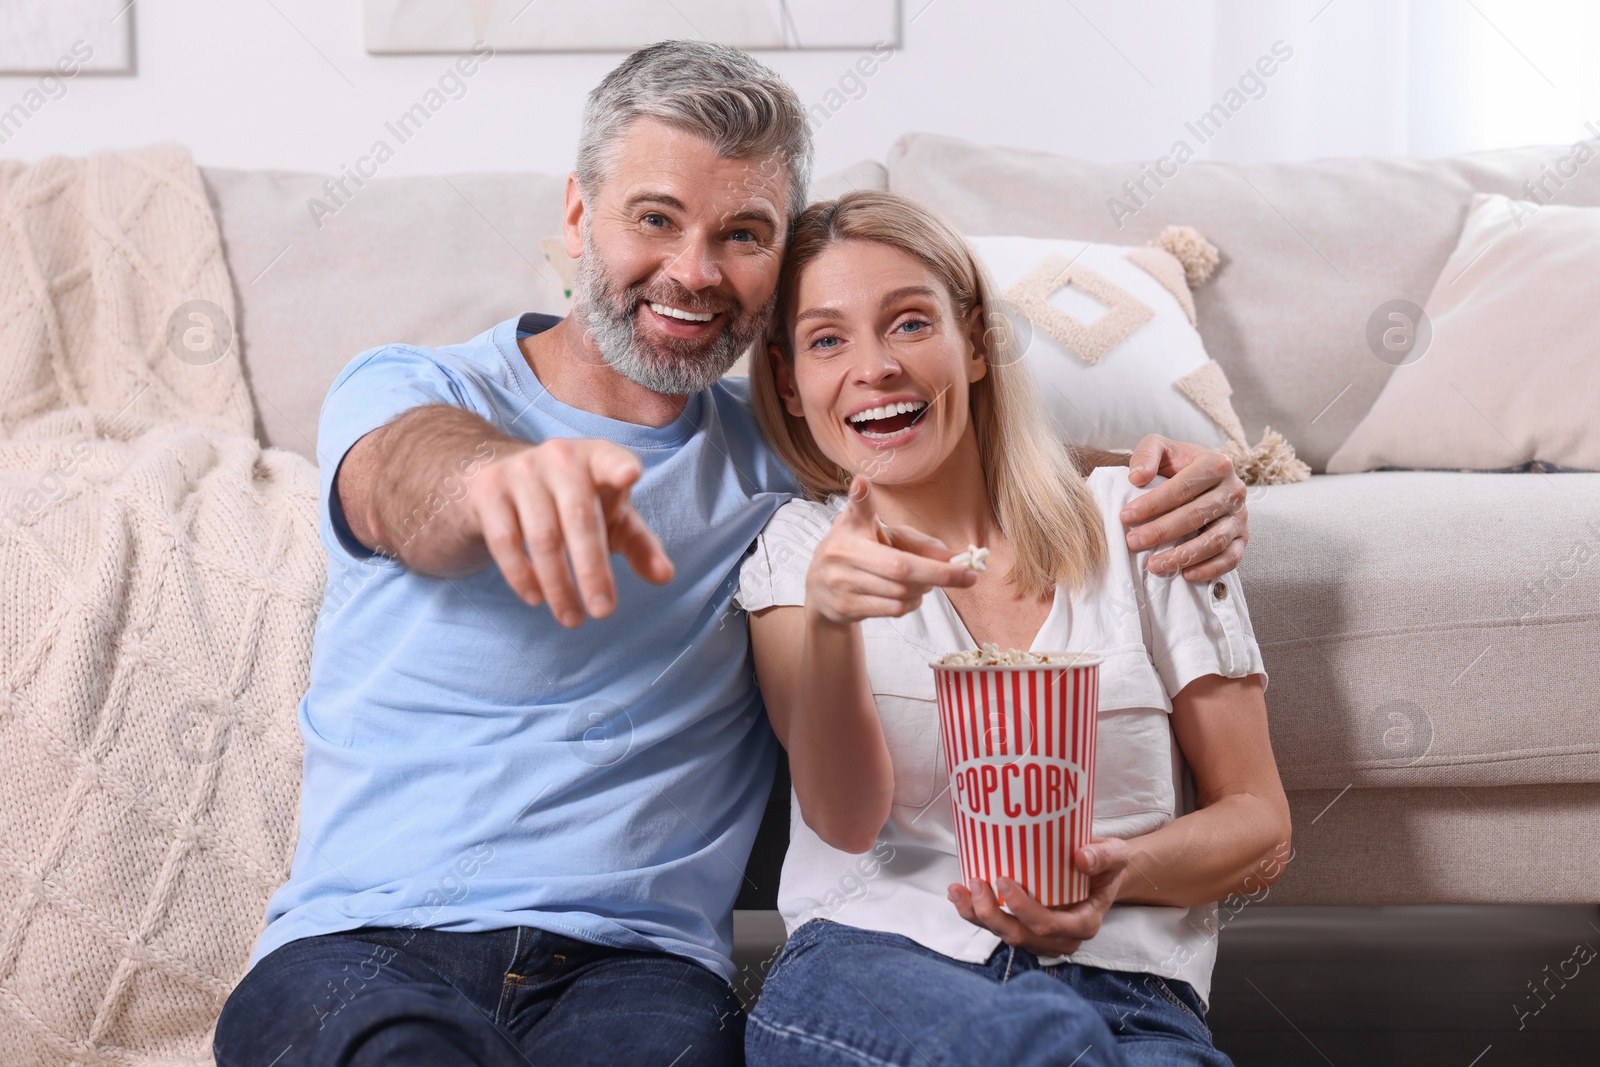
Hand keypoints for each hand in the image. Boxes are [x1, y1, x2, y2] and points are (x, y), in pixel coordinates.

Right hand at [464, 437, 673, 626]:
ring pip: (542, 537)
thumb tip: (665, 576)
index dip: (619, 466)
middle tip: (603, 613)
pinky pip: (505, 541)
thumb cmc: (577, 501)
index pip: (611, 459)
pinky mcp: (489, 490)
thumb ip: (640, 545)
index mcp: (598, 458)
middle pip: (579, 519)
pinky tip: (537, 598)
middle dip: (592, 571)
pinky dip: (521, 575)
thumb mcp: (612, 519)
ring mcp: (521, 471)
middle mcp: (560, 457)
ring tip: (572, 618)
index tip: (631, 475)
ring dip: (558, 585)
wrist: (506, 480)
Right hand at [805, 475, 976, 625]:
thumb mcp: (884, 537)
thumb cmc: (861, 552)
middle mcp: (841, 552)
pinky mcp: (844, 607)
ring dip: (925, 590)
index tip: (862, 482)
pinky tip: (909, 596)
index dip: (860, 496)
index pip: (857, 509)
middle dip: (940, 574)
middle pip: (900, 567)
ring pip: (901, 592)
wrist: (820, 588)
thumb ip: (917, 542)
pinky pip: (894, 609)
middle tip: (968, 576)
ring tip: (925, 582)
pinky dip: (912, 604)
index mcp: (852, 527)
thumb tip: (950, 557)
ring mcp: (840, 582)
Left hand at [947, 838, 1131, 956]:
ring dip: (977, 915)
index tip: (1003, 881)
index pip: (1050, 926)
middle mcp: (1060, 938)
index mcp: (1083, 924)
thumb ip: (1103, 856)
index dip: (1024, 910)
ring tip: (958, 890)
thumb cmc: (1106, 865)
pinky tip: (958, 894)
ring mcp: (1039, 937)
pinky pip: (997, 927)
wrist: (1101, 873)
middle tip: (975, 883)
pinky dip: (974, 912)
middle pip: (1020, 936)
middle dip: (992, 914)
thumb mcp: (1115, 855)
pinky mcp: (1023, 928)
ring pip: (1004, 934)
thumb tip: (1081, 857)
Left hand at [1122, 435, 1247, 581]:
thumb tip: (1137, 477)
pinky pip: (1231, 558)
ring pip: (1214, 540)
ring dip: (1183, 556)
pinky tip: (1185, 574)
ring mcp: (1240, 516)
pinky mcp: (1242, 538)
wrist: (1200, 480)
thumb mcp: (1160, 448)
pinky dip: (1210, 569)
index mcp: (1216, 463)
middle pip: (1196, 515)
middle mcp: (1234, 489)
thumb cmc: (1176, 466)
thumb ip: (1147, 454)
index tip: (1126, 516)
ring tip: (1153, 565)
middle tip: (1132, 542)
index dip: (1153, 504)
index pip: (1183, 487)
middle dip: (1161, 531)